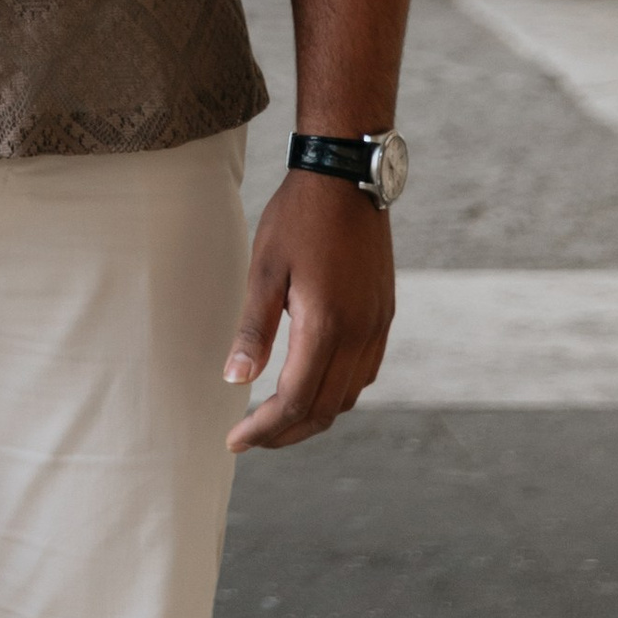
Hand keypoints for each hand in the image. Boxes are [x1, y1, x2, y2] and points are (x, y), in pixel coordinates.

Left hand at [224, 170, 395, 451]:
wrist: (347, 177)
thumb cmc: (297, 217)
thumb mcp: (264, 269)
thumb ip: (254, 330)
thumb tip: (234, 381)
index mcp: (327, 326)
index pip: (295, 401)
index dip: (264, 428)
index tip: (235, 441)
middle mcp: (359, 335)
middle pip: (324, 410)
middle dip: (286, 432)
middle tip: (250, 437)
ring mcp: (377, 327)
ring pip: (347, 396)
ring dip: (312, 415)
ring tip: (275, 415)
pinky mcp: (383, 316)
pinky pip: (363, 373)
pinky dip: (335, 391)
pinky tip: (310, 381)